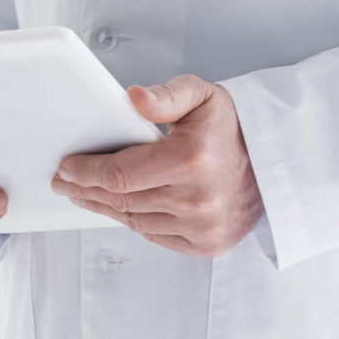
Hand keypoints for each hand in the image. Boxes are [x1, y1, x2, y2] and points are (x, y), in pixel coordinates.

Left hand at [52, 75, 262, 256]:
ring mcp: (204, 226)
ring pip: (133, 220)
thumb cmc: (233, 126)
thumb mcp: (201, 95)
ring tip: (84, 194)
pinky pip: (154, 235)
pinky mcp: (208, 243)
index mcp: (190, 160)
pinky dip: (132, 221)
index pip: (118, 174)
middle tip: (64, 182)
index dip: (84, 173)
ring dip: (104, 207)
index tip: (64, 168)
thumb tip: (132, 98)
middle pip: (121, 199)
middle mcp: (197, 199)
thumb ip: (165, 95)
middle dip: (85, 190)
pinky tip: (117, 208)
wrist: (274, 160)